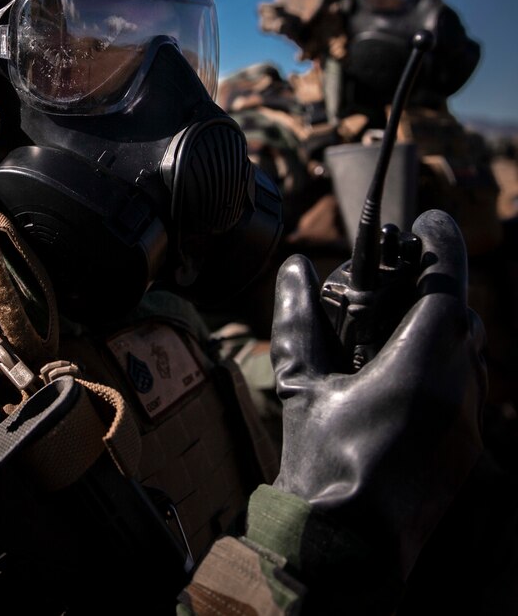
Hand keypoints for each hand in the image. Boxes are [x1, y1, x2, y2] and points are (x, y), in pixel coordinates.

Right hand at [271, 209, 486, 578]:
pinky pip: (467, 386)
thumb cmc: (323, 464)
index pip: (448, 284)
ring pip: (471, 352)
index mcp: (422, 367)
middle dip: (438, 285)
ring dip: (443, 326)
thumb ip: (298, 320)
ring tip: (399, 321)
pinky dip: (445, 363)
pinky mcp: (466, 448)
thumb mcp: (304, 384)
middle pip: (464, 315)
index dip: (442, 242)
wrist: (346, 548)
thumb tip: (294, 270)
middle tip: (402, 272)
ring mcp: (468, 423)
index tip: (428, 218)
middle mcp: (458, 390)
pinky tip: (405, 372)